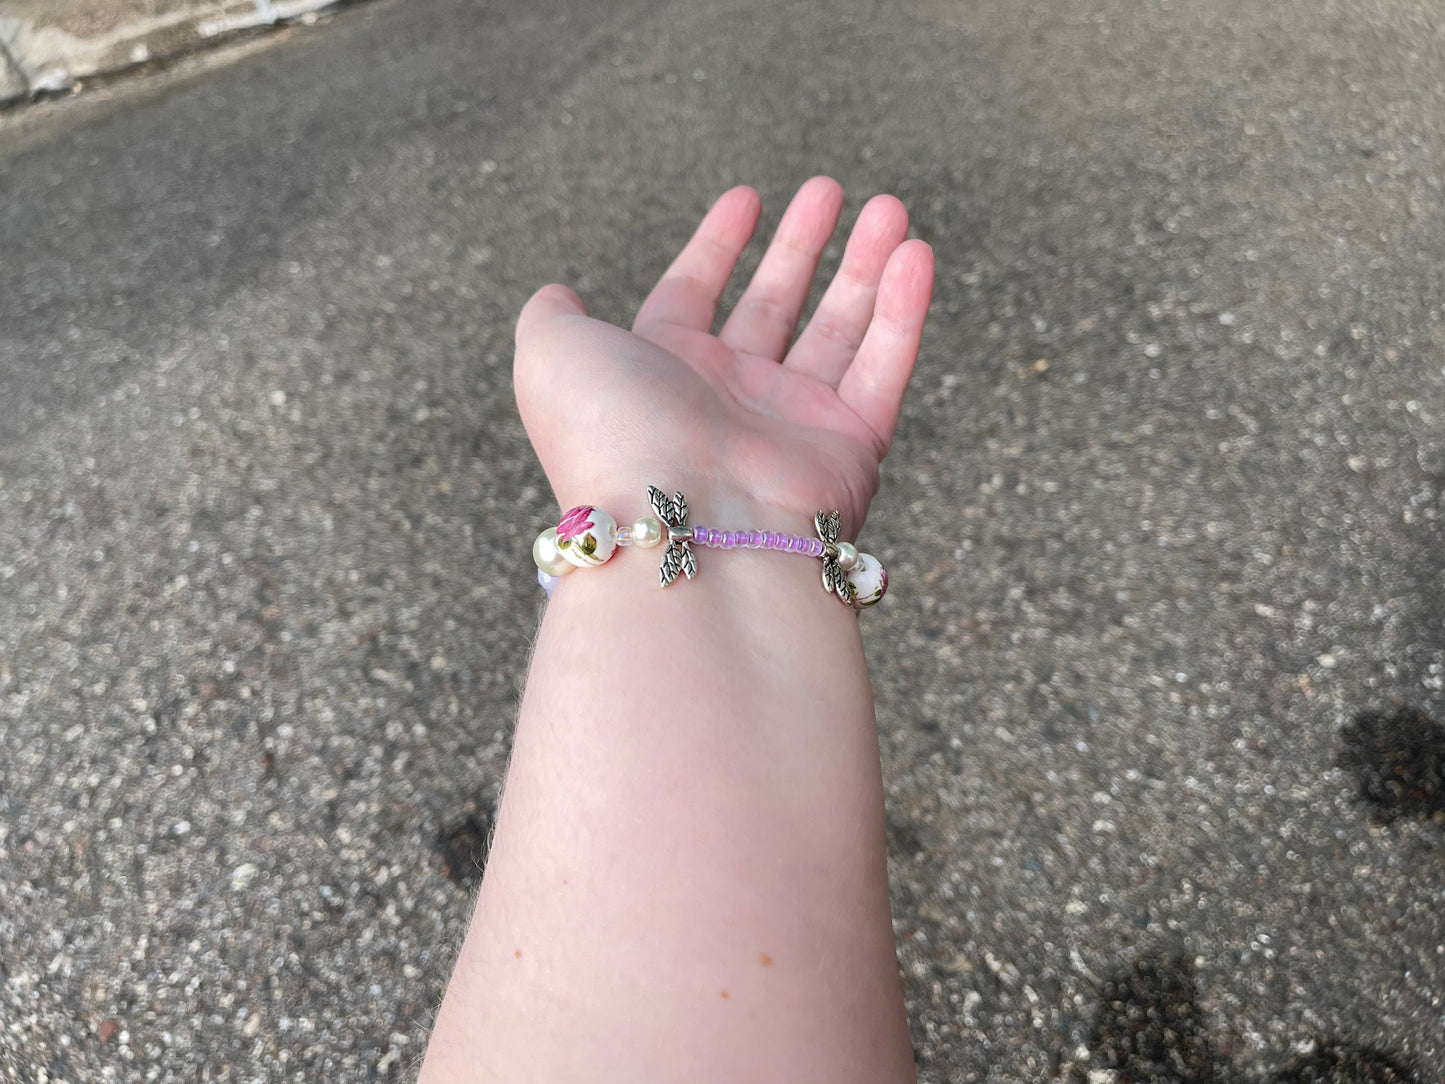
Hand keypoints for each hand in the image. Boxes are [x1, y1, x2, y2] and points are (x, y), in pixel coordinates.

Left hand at [513, 176, 933, 534]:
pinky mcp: (849, 449)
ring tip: (892, 209)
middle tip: (831, 188)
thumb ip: (552, 316)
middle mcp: (727, 399)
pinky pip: (883, 368)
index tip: (747, 197)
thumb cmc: (612, 437)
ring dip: (867, 267)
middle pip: (774, 305)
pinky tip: (915, 257)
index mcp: (660, 372)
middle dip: (804, 246)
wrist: (680, 528)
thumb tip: (556, 294)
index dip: (717, 244)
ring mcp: (791, 426)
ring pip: (840, 330)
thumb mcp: (551, 358)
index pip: (692, 294)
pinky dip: (903, 314)